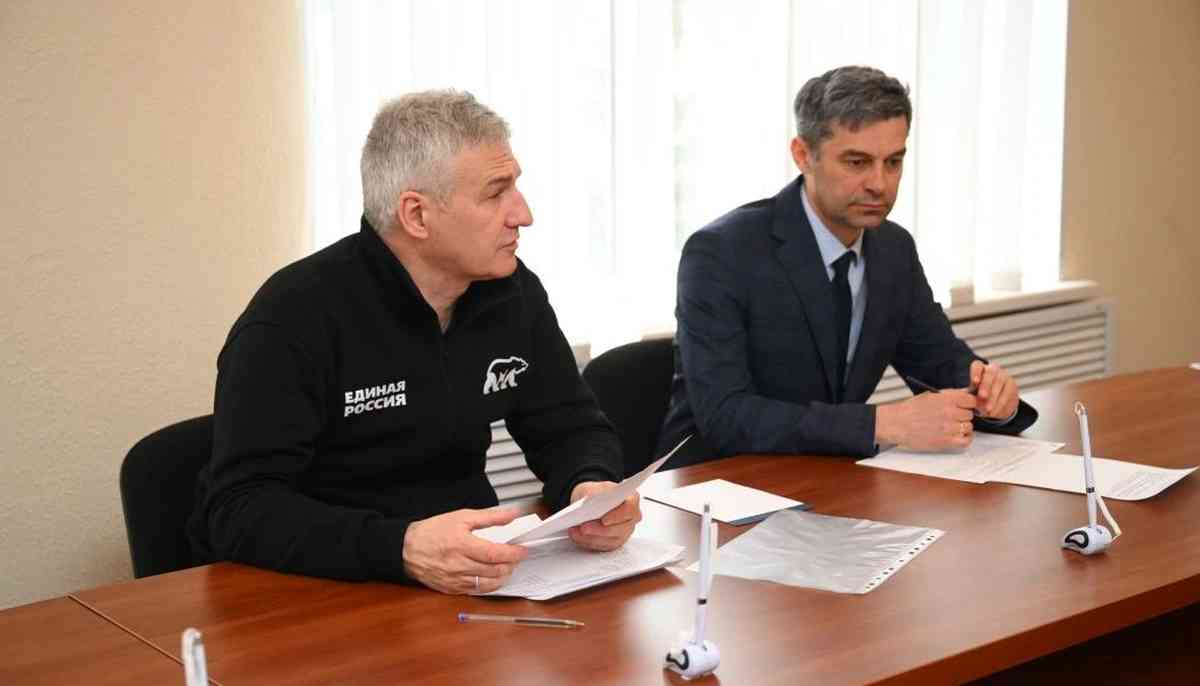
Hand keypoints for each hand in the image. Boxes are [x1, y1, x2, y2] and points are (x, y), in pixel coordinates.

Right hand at [402, 508, 527, 593]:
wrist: (407, 549)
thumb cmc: (433, 531)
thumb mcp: (461, 517)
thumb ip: (489, 517)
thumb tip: (512, 515)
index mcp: (462, 545)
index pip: (495, 554)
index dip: (513, 553)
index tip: (523, 550)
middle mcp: (460, 565)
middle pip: (495, 571)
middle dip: (511, 565)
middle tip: (516, 557)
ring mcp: (455, 580)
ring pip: (488, 584)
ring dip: (502, 577)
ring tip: (507, 567)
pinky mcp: (452, 589)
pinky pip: (476, 591)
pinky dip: (489, 585)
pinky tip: (492, 576)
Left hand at [566, 481, 641, 551]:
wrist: (588, 502)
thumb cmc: (594, 493)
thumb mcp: (593, 487)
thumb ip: (594, 494)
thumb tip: (590, 502)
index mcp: (632, 499)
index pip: (629, 509)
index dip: (617, 516)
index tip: (604, 520)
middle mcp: (631, 518)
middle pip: (620, 529)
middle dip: (599, 530)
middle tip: (584, 527)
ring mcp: (624, 532)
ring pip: (610, 540)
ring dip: (590, 537)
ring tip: (576, 531)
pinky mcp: (614, 543)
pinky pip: (602, 546)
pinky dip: (587, 541)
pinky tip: (577, 536)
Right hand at [876, 388, 976, 450]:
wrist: (897, 424)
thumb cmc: (911, 410)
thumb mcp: (931, 396)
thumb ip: (950, 396)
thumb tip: (967, 395)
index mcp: (947, 399)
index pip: (971, 400)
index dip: (968, 404)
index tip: (964, 407)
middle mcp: (950, 412)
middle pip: (970, 414)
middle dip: (962, 415)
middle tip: (952, 417)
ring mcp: (949, 427)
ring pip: (969, 427)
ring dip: (962, 427)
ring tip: (951, 427)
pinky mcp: (946, 442)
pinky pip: (966, 441)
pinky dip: (965, 439)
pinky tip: (957, 436)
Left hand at [969, 360, 1019, 419]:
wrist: (995, 404)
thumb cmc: (980, 397)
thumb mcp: (972, 395)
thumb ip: (970, 394)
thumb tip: (967, 398)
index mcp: (980, 369)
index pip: (977, 366)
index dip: (976, 372)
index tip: (975, 382)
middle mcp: (993, 369)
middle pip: (990, 373)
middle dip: (986, 385)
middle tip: (982, 397)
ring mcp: (1004, 376)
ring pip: (1000, 383)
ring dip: (994, 397)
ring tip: (987, 409)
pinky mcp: (1013, 386)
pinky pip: (1008, 393)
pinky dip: (1001, 404)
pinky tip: (995, 412)